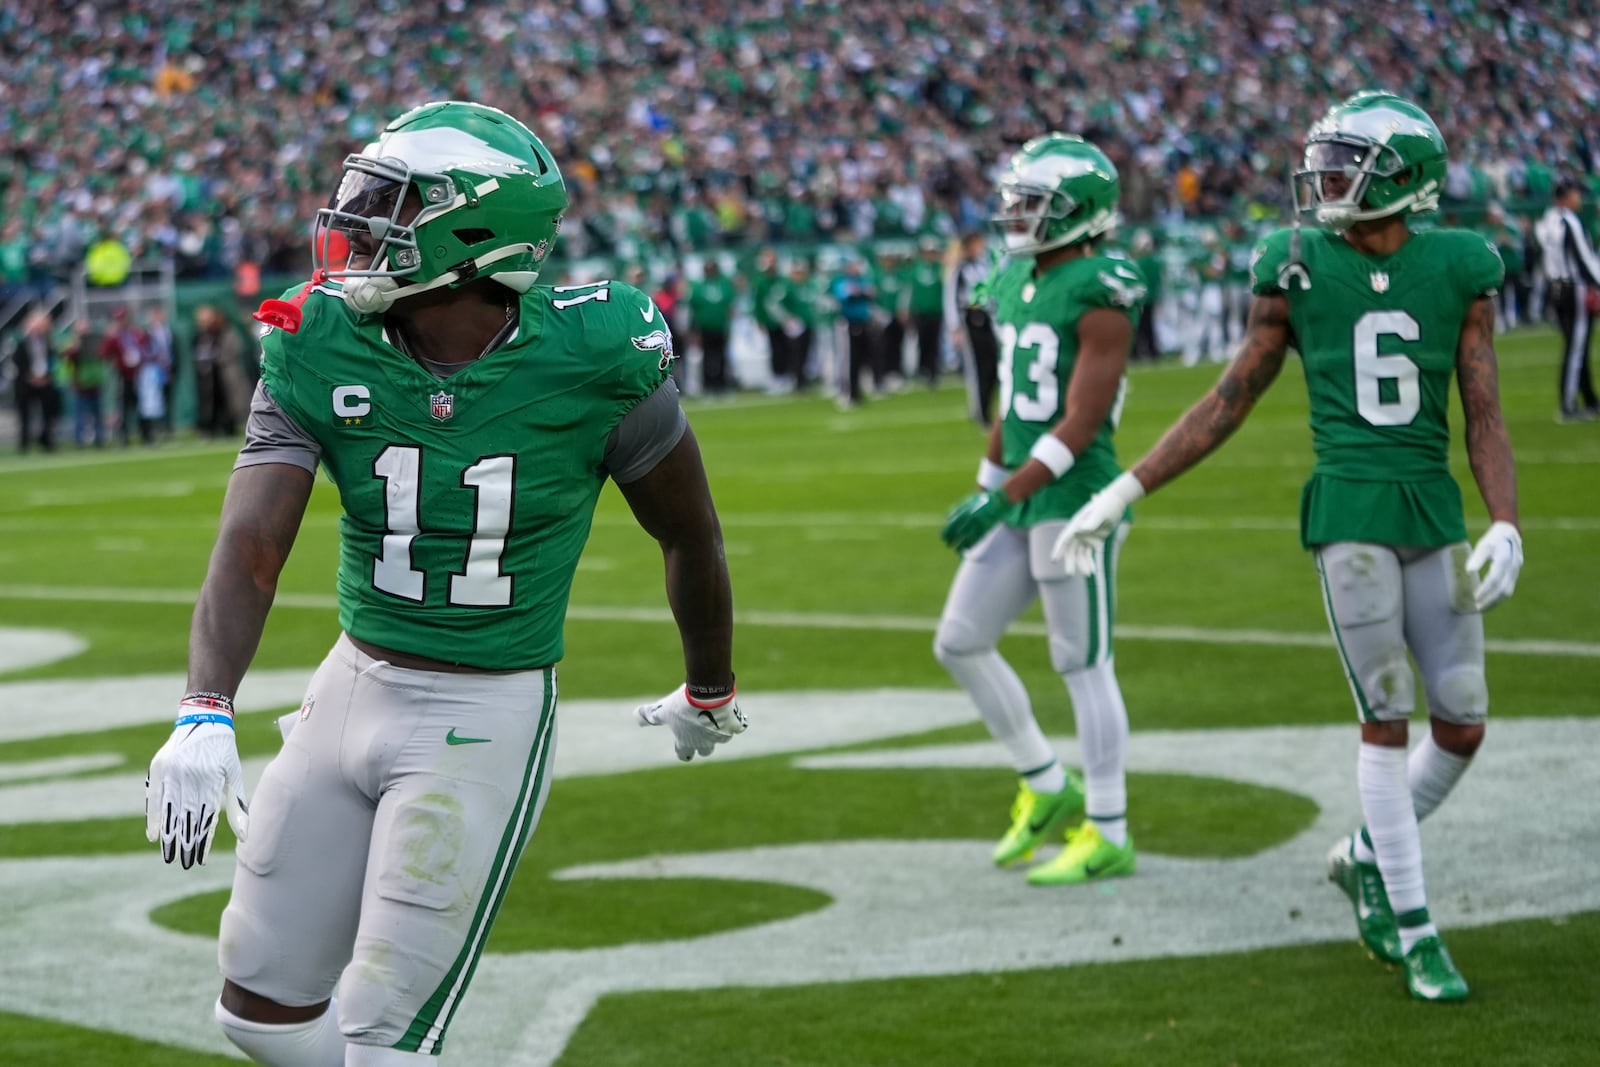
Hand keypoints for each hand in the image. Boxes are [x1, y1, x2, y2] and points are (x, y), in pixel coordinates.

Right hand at [145, 698, 248, 867]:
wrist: (204, 718)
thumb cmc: (223, 750)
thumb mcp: (233, 774)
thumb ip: (236, 804)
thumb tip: (245, 835)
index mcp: (210, 779)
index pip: (204, 818)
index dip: (201, 840)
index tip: (198, 860)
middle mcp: (189, 777)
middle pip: (185, 817)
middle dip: (184, 843)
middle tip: (182, 864)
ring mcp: (171, 772)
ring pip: (168, 810)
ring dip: (168, 835)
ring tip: (168, 856)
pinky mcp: (158, 767)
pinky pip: (153, 797)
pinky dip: (152, 817)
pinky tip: (152, 835)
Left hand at [636, 685, 747, 760]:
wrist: (706, 695)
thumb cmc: (682, 704)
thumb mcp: (662, 710)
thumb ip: (649, 715)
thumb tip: (635, 717)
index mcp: (686, 742)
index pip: (684, 755)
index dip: (682, 750)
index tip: (682, 744)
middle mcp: (705, 743)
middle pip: (706, 750)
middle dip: (704, 743)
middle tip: (701, 729)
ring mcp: (721, 735)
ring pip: (723, 738)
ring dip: (720, 731)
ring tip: (718, 718)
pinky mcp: (734, 725)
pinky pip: (739, 726)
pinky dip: (737, 721)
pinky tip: (734, 713)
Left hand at [940, 489, 1009, 551]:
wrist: (999, 499)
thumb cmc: (984, 500)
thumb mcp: (969, 501)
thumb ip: (959, 509)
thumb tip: (947, 518)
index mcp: (964, 510)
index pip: (952, 524)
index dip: (947, 532)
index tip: (943, 538)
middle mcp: (969, 517)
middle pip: (957, 531)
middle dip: (951, 539)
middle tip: (948, 545)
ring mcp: (978, 523)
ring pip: (965, 537)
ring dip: (959, 545)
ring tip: (956, 550)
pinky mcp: (985, 527)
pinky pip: (975, 538)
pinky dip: (970, 544)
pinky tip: (966, 549)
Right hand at [1050, 472, 1144, 575]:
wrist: (1116, 502)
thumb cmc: (1106, 504)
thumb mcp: (1101, 512)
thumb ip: (1092, 521)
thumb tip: (1081, 530)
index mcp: (1076, 524)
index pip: (1065, 539)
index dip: (1059, 549)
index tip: (1054, 560)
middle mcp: (1078, 532)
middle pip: (1070, 549)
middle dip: (1070, 561)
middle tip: (1069, 574)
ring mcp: (1085, 537)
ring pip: (1080, 554)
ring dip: (1082, 564)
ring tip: (1088, 575)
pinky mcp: (1093, 541)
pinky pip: (1089, 555)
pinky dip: (1090, 563)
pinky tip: (1093, 572)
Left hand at [1466, 520, 1522, 611]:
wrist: (1510, 532)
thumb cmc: (1493, 539)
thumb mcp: (1483, 544)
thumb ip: (1477, 558)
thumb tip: (1468, 572)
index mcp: (1504, 559)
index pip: (1494, 579)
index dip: (1485, 590)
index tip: (1474, 598)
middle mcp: (1513, 567)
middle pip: (1503, 589)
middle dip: (1490, 600)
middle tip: (1477, 608)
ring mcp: (1516, 572)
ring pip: (1507, 591)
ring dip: (1495, 602)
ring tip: (1482, 608)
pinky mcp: (1515, 574)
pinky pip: (1509, 589)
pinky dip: (1499, 597)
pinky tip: (1489, 601)